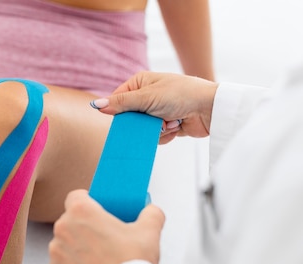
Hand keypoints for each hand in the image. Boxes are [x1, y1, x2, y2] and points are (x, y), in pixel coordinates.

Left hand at [48, 190, 164, 263]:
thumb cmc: (133, 262)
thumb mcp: (150, 229)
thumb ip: (150, 213)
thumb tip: (150, 211)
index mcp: (81, 211)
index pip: (76, 196)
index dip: (87, 201)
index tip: (97, 208)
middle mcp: (63, 228)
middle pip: (71, 219)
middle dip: (85, 225)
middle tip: (104, 234)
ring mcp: (57, 251)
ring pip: (65, 241)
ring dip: (77, 244)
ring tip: (99, 254)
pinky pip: (62, 262)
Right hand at [92, 71, 217, 143]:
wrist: (210, 108)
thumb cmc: (181, 94)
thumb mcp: (146, 97)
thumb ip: (121, 103)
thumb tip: (96, 105)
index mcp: (140, 83)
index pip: (118, 100)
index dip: (120, 112)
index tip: (125, 119)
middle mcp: (148, 95)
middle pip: (130, 117)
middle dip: (142, 123)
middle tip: (153, 120)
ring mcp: (158, 111)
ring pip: (142, 129)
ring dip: (156, 129)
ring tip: (171, 121)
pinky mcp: (167, 124)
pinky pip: (155, 136)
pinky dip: (165, 134)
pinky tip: (177, 125)